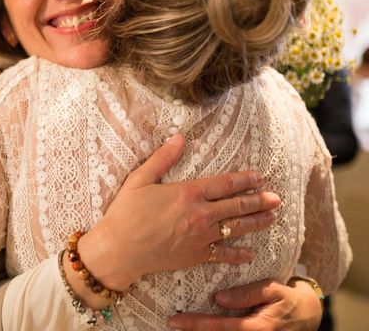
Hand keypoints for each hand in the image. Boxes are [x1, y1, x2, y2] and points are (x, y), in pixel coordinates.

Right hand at [78, 134, 280, 291]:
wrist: (119, 250)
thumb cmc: (125, 213)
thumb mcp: (140, 179)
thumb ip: (162, 159)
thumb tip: (179, 138)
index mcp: (187, 193)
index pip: (224, 184)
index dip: (244, 179)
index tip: (259, 177)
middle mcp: (200, 214)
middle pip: (236, 205)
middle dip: (258, 200)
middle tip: (276, 198)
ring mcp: (200, 237)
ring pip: (236, 228)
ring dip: (256, 222)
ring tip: (272, 218)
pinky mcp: (196, 256)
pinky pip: (223, 254)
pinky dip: (238, 254)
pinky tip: (251, 253)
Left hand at [167, 278, 322, 329]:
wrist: (309, 317)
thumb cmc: (288, 300)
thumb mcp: (271, 290)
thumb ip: (246, 294)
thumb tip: (219, 298)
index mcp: (257, 328)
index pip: (219, 326)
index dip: (195, 324)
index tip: (174, 320)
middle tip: (170, 323)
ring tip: (181, 326)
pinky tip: (199, 327)